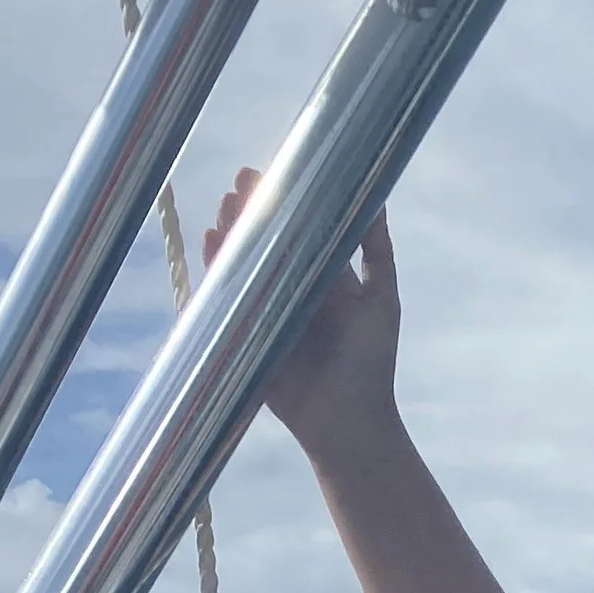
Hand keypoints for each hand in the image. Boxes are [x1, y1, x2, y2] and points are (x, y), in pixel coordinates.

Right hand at [207, 166, 401, 460]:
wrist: (349, 421)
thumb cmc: (371, 362)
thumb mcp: (381, 299)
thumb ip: (376, 252)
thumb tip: (376, 198)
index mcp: (323, 278)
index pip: (298, 229)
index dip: (284, 201)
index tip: (274, 171)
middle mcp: (291, 290)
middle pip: (265, 241)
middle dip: (252, 211)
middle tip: (241, 182)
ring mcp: (266, 311)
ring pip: (243, 264)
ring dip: (232, 234)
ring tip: (225, 207)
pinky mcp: (246, 335)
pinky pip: (225, 297)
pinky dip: (216, 270)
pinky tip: (212, 243)